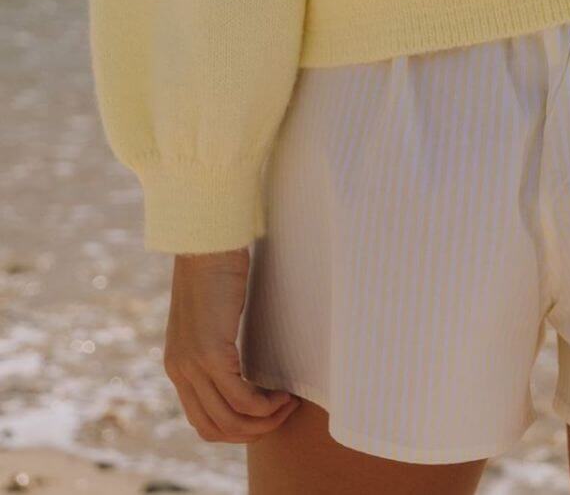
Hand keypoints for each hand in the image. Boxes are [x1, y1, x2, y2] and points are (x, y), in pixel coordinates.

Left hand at [163, 247, 299, 443]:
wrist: (207, 241)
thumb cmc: (217, 268)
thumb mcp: (214, 314)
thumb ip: (220, 341)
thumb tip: (245, 358)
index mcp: (178, 365)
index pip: (202, 421)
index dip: (237, 428)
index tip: (265, 414)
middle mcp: (180, 371)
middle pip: (214, 429)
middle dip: (252, 431)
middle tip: (282, 414)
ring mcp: (192, 365)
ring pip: (229, 419)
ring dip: (264, 420)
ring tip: (288, 403)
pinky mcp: (210, 353)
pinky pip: (241, 397)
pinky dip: (266, 404)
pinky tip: (284, 392)